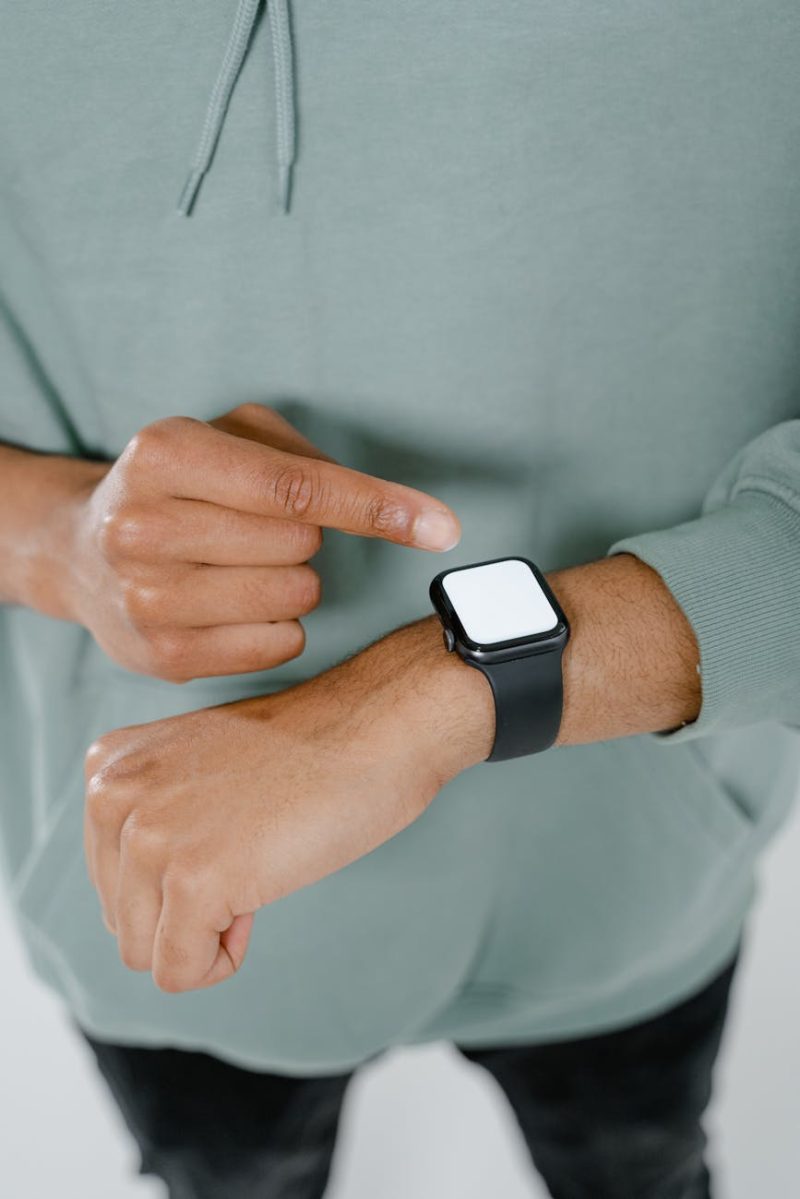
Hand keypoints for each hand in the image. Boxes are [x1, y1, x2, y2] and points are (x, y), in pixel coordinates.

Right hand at [56, 404, 459, 680]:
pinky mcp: (163, 658)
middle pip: (300, 543)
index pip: (295, 487)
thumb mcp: (230, 436)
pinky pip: (280, 644)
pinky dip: (279, 624)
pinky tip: (236, 605)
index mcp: (163, 454)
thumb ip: (307, 458)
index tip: (440, 527)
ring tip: (243, 565)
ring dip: (294, 581)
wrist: (81, 553)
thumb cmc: (179, 486)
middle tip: (260, 530)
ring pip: (294, 597)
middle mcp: (143, 527)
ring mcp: (147, 599)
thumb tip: (412, 516)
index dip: (376, 506)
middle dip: (305, 535)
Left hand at [84, 617, 493, 991]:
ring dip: (204, 935)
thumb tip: (137, 911)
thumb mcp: (197, 765)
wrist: (376, 728)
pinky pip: (180, 972)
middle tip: (253, 853)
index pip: (110, 876)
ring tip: (257, 871)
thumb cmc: (307, 751)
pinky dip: (222, 960)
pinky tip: (258, 905)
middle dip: (187, 911)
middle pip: (122, 918)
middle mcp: (111, 795)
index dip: (178, 876)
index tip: (233, 833)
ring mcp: (149, 838)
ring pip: (142, 952)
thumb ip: (152, 817)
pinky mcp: (193, 882)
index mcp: (108, 765)